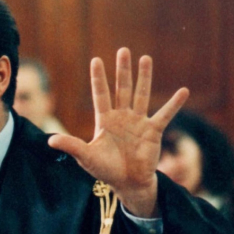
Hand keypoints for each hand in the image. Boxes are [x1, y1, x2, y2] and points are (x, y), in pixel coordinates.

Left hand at [47, 48, 188, 216]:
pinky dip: (174, 104)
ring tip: (145, 58)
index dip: (99, 78)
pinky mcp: (153, 131)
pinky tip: (183, 91)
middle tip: (123, 50)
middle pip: (122, 88)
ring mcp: (138, 122)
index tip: (96, 59)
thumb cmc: (106, 170)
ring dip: (144, 77)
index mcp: (105, 121)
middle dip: (122, 70)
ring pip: (141, 94)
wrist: (128, 183)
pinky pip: (165, 114)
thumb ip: (71, 146)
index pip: (101, 95)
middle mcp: (122, 117)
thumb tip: (49, 141)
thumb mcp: (86, 157)